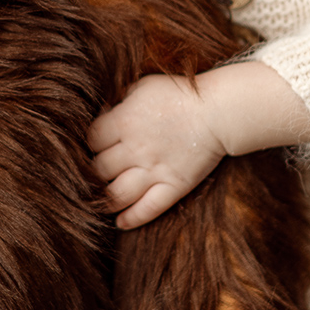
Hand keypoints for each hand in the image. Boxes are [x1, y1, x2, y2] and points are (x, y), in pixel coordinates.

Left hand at [88, 73, 226, 229]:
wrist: (218, 110)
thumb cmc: (179, 93)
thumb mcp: (143, 87)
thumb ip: (119, 101)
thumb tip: (102, 115)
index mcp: (124, 121)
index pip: (92, 140)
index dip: (90, 144)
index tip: (96, 146)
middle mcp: (135, 149)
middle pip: (100, 168)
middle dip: (95, 171)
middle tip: (98, 173)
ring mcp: (154, 170)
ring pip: (118, 194)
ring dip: (105, 200)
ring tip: (101, 202)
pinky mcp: (174, 186)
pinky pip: (148, 208)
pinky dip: (132, 219)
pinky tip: (120, 223)